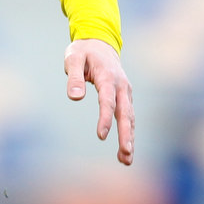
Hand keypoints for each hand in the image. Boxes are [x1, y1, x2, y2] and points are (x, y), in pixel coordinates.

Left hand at [64, 39, 133, 163]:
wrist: (99, 42)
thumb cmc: (83, 51)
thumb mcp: (73, 58)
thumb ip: (74, 77)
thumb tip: (75, 97)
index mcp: (108, 77)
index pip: (108, 101)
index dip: (105, 118)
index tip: (101, 136)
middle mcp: (121, 86)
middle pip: (125, 113)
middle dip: (126, 134)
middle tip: (125, 154)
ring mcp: (125, 92)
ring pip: (130, 118)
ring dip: (129, 138)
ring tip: (126, 160)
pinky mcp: (124, 97)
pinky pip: (128, 117)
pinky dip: (128, 133)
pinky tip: (124, 150)